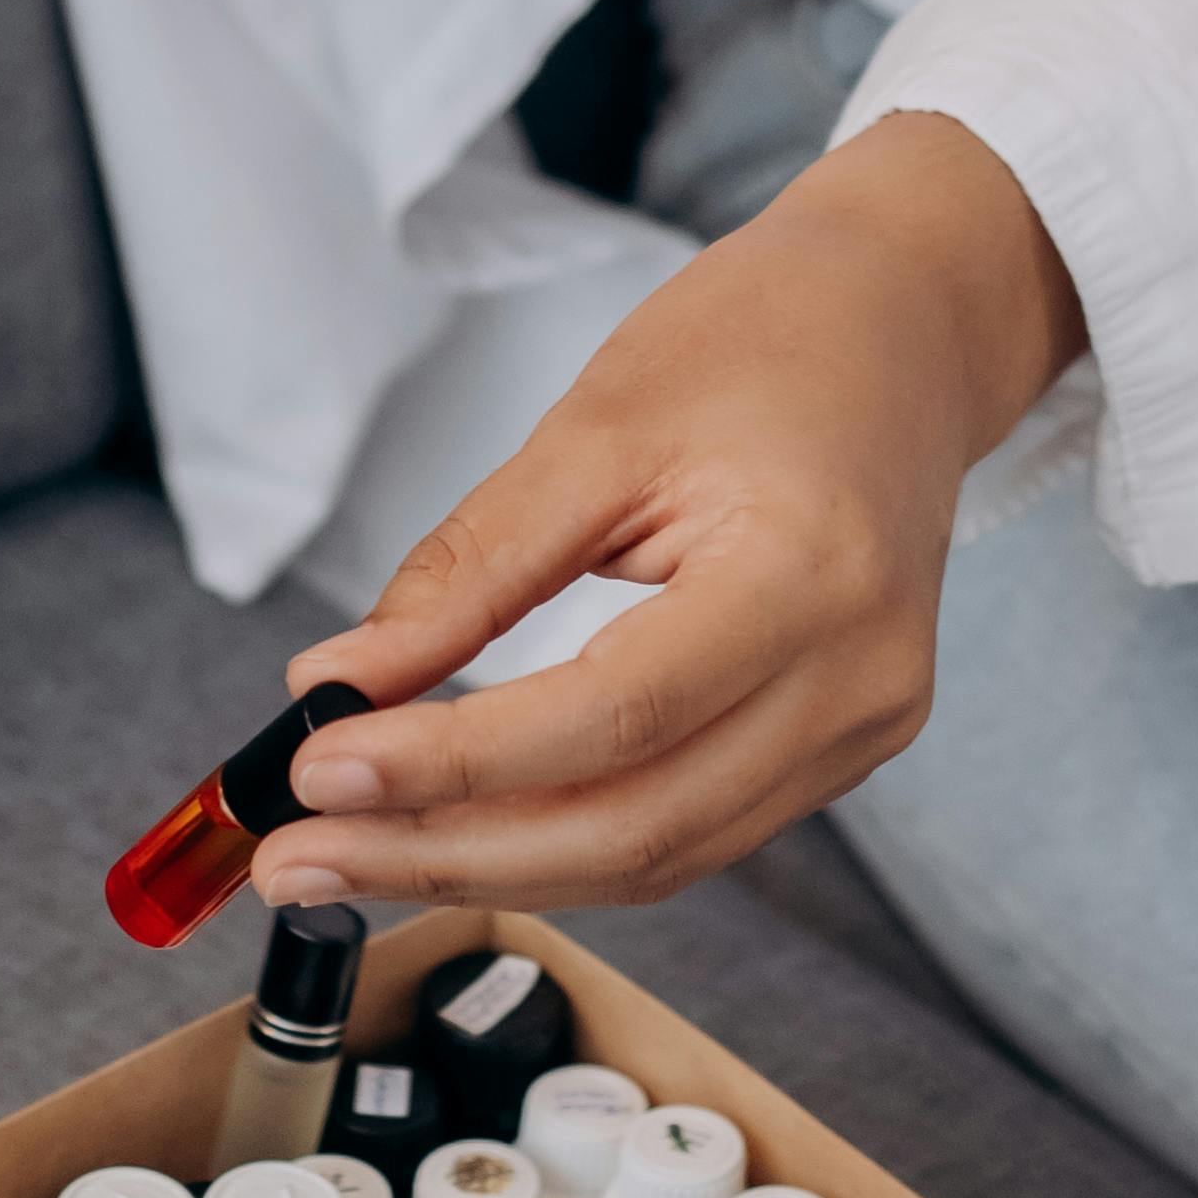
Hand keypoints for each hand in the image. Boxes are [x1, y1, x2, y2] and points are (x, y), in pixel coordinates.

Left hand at [253, 115, 1084, 906]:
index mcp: (808, 575)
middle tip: (295, 857)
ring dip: (493, 870)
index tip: (319, 769)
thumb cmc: (765, 342)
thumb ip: (469, 570)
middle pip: (634, 826)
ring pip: (660, 856)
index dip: (454, 764)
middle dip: (448, 854)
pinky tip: (462, 834)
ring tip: (348, 859)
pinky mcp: (841, 747)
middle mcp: (855, 679)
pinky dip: (569, 842)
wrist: (902, 327)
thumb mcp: (595, 426)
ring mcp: (863, 727)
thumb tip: (343, 683)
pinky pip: (692, 831)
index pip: (611, 717)